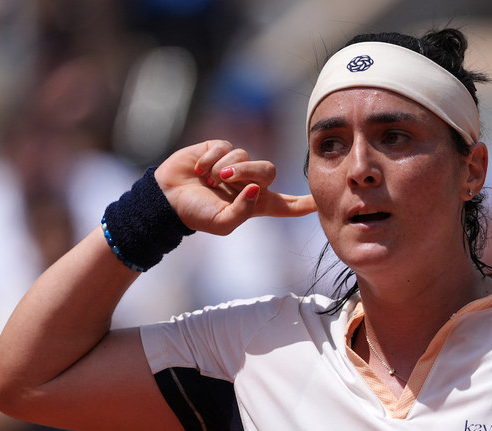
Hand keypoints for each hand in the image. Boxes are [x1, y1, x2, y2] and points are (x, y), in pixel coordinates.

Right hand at [155, 140, 316, 234]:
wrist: (168, 198)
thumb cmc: (195, 214)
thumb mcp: (221, 223)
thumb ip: (243, 211)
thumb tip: (254, 188)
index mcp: (255, 204)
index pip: (287, 204)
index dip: (305, 203)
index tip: (323, 200)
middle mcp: (249, 183)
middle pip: (268, 171)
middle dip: (248, 172)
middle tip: (224, 180)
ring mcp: (235, 164)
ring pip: (246, 156)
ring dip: (225, 167)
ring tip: (208, 179)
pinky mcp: (220, 149)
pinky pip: (226, 147)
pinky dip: (211, 158)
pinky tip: (199, 169)